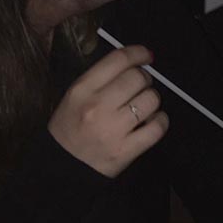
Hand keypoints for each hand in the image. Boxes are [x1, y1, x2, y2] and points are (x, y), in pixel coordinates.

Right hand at [48, 44, 167, 177]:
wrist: (62, 168)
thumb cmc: (69, 128)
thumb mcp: (74, 97)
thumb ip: (101, 79)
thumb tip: (135, 64)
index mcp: (82, 89)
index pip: (118, 59)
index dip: (138, 53)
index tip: (146, 56)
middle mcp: (97, 106)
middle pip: (138, 78)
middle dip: (145, 80)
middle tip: (141, 87)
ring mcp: (113, 129)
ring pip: (151, 100)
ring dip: (152, 100)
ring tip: (144, 107)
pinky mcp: (125, 150)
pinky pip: (157, 127)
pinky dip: (160, 121)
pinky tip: (153, 122)